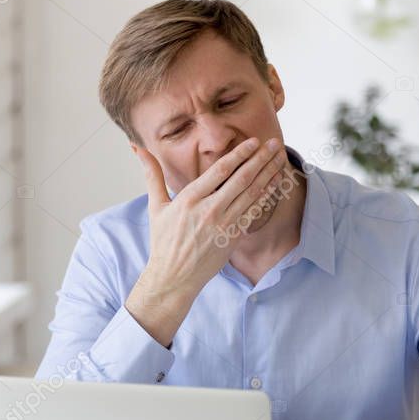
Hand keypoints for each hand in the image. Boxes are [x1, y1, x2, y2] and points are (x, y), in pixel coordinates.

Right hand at [135, 138, 287, 296]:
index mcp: (189, 199)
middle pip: (241, 179)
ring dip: (268, 175)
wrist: (174, 277)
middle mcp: (208, 210)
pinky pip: (253, 212)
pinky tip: (275, 184)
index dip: (240, 154)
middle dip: (260, 159)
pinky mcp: (233, 237)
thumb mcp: (155, 206)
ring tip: (280, 160)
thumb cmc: (164, 241)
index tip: (253, 142)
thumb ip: (152, 175)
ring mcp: (223, 225)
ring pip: (252, 194)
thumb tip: (138, 148)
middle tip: (275, 144)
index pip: (220, 170)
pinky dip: (266, 197)